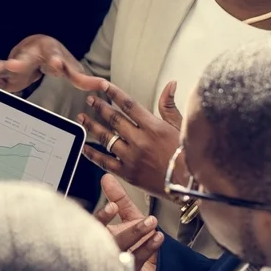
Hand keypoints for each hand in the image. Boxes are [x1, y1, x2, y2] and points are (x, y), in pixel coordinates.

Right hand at [0, 34, 102, 93]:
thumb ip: (82, 77)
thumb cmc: (54, 57)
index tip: (55, 64)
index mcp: (48, 52)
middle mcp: (30, 54)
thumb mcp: (69, 67)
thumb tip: (103, 85)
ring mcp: (15, 62)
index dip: (55, 61)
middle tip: (12, 64)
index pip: (53, 58)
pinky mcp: (5, 73)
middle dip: (17, 62)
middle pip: (23, 59)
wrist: (36, 47)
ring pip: (2, 66)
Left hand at [78, 80, 183, 196]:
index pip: (129, 105)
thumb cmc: (187, 155)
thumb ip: (170, 106)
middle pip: (114, 119)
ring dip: (92, 126)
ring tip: (82, 118)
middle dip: (100, 107)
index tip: (103, 85)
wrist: (189, 184)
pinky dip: (92, 154)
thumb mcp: (181, 127)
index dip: (114, 93)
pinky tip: (84, 147)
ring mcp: (132, 157)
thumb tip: (170, 85)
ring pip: (106, 138)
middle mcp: (140, 141)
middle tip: (90, 100)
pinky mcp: (128, 173)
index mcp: (153, 127)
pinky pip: (104, 162)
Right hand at [94, 175, 161, 270]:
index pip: (95, 224)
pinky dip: (148, 247)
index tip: (112, 207)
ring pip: (123, 249)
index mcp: (101, 233)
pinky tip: (157, 237)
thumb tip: (107, 178)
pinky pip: (138, 259)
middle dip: (127, 228)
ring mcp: (116, 261)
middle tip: (144, 219)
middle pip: (110, 239)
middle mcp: (105, 248)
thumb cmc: (133, 243)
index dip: (102, 216)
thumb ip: (118, 198)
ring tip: (151, 223)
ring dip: (137, 235)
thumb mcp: (128, 216)